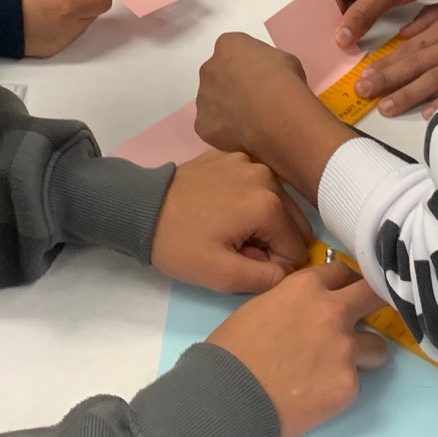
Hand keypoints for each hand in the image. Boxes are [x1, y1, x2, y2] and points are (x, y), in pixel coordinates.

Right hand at [19, 0, 111, 56]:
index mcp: (71, 6)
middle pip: (93, 13)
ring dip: (75, 12)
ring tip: (48, 2)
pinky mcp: (51, 51)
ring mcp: (61, 42)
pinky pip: (68, 35)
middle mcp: (71, 29)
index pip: (104, 0)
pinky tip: (42, 17)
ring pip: (82, 25)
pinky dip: (63, 25)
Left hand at [150, 151, 311, 292]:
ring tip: (228, 231)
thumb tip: (289, 272)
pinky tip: (220, 209)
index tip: (244, 266)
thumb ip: (267, 279)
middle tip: (237, 250)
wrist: (141, 207)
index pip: (296, 249)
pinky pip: (255, 186)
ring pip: (276, 203)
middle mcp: (267, 177)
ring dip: (261, 222)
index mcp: (269, 206)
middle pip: (292, 223)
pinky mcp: (232, 156)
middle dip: (272, 242)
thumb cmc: (180, 243)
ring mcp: (249, 162)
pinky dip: (247, 201)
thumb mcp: (222, 276)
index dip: (275, 266)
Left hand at [195, 32, 355, 197]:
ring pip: (212, 102)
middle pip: (217, 75)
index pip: (231, 51)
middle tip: (252, 99)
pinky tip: (243, 134)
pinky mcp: (202, 124)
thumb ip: (266, 64)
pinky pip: (212, 126)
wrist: (276, 114)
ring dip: (226, 108)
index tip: (258, 77)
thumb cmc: (285, 81)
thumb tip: (266, 77)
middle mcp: (209, 68)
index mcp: (228, 45)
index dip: (246, 65)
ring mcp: (202, 97)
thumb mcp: (285, 60)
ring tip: (249, 120)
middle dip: (230, 85)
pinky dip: (224, 130)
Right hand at [209, 263, 389, 436]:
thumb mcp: (261, 308)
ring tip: (334, 370)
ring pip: (377, 347)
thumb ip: (294, 303)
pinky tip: (316, 395)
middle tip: (368, 318)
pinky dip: (341, 387)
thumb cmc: (232, 352)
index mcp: (306, 287)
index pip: (343, 272)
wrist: (228, 399)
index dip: (344, 285)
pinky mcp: (349, 386)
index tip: (344, 295)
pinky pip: (357, 383)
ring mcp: (345, 349)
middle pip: (374, 295)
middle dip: (376, 304)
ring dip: (362, 355)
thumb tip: (308, 312)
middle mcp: (333, 312)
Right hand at [300, 0, 437, 48]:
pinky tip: (350, 39)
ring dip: (340, 20)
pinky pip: (356, 4)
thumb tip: (337, 41)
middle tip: (322, 44)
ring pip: (341, 0)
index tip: (320, 42)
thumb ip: (361, 15)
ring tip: (334, 47)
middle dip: (325, 16)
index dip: (323, 15)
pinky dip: (353, 19)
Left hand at [360, 5, 437, 117]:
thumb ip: (432, 16)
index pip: (410, 47)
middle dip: (387, 78)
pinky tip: (425, 114)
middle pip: (415, 62)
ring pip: (432, 78)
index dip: (387, 61)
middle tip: (362, 91)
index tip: (364, 73)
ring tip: (385, 108)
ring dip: (408, 94)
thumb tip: (404, 33)